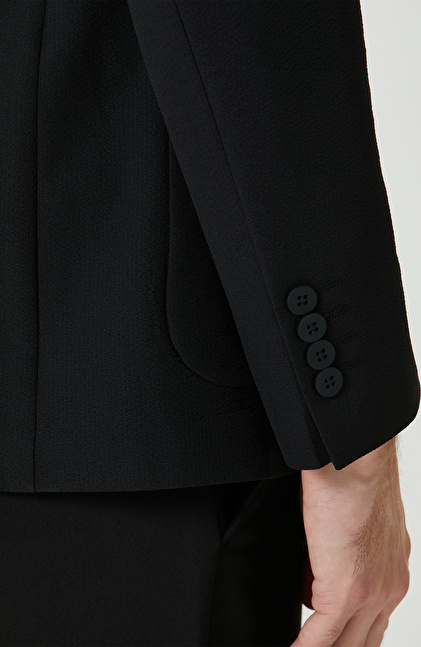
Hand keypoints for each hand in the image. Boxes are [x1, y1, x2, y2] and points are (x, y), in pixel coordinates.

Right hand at [290, 437, 410, 646]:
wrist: (353, 460)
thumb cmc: (349, 474)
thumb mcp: (350, 518)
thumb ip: (338, 548)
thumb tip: (312, 563)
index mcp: (393, 567)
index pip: (373, 619)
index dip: (349, 634)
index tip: (329, 638)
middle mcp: (390, 586)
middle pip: (364, 640)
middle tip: (315, 646)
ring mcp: (372, 593)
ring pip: (346, 644)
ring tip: (301, 646)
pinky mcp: (345, 592)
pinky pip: (321, 638)